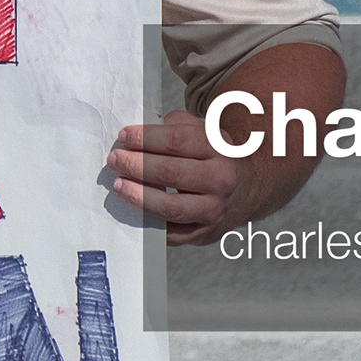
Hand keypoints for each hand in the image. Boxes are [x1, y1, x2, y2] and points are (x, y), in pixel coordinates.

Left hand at [104, 113, 251, 246]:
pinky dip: (150, 223)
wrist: (246, 190)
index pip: (177, 141)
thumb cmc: (213, 157)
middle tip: (115, 159)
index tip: (124, 136)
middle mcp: (220, 179)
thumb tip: (139, 134)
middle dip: (136, 165)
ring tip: (118, 185)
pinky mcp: (205, 233)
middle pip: (171, 172)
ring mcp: (214, 209)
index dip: (146, 138)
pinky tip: (133, 210)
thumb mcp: (204, 132)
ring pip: (171, 207)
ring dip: (139, 196)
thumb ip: (175, 126)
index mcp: (219, 149)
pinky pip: (172, 233)